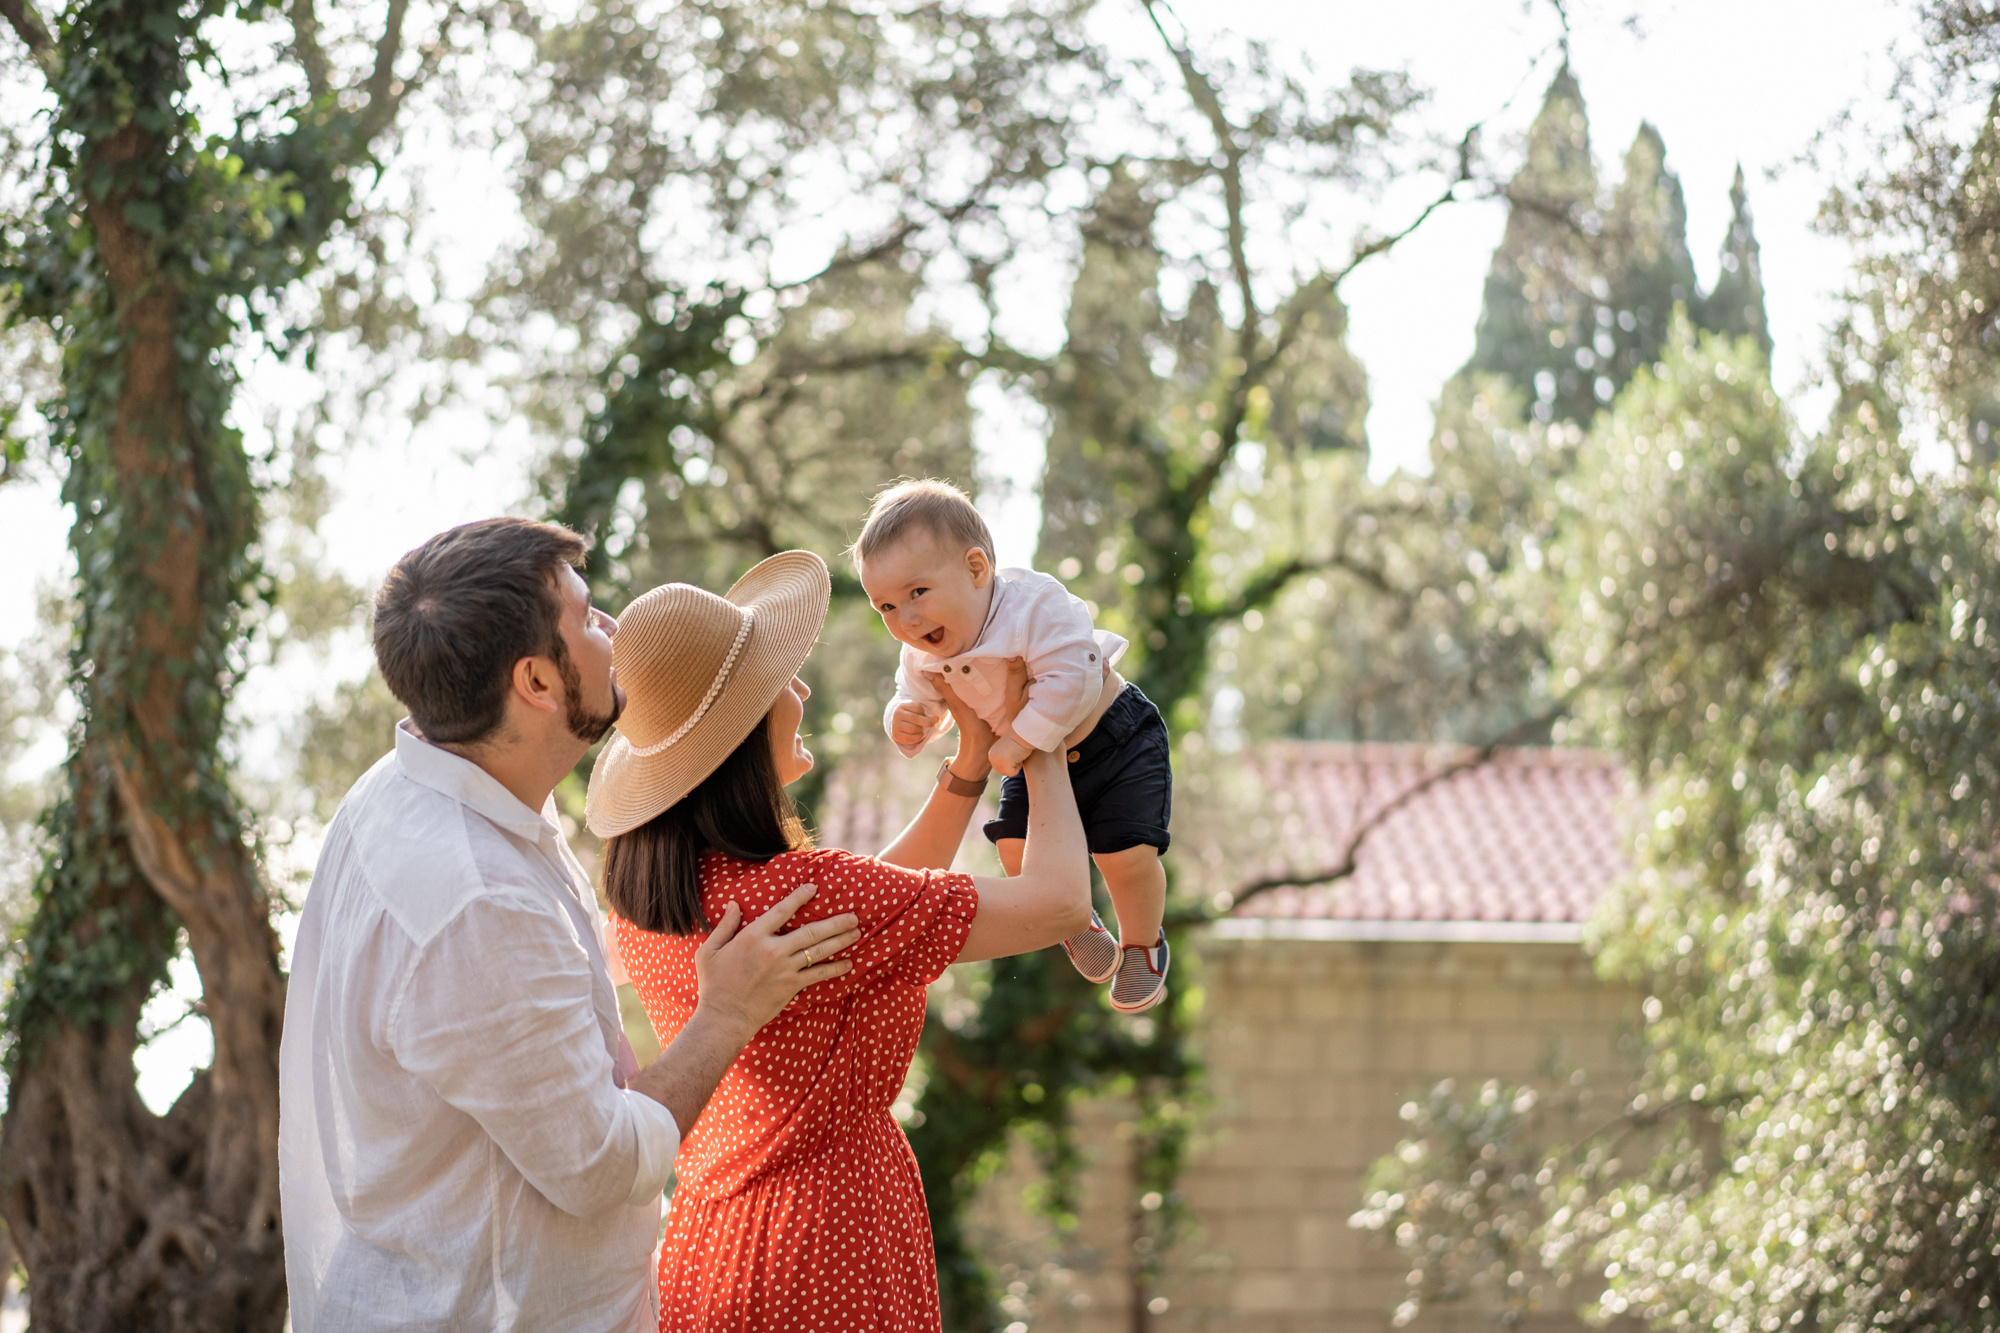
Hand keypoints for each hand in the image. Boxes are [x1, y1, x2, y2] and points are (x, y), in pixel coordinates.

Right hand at [692, 884, 860, 1037]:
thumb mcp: (710, 950)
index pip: (781, 911)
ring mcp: (785, 969)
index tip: (814, 888)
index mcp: (753, 937)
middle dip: (834, 922)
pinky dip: (835, 969)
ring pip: (818, 951)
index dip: (799, 897)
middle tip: (853, 916)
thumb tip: (735, 904)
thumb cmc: (714, 984)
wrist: (724, 1018)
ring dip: (840, 941)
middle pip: (811, 931)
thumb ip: (725, 925)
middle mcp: (773, 951)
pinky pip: (818, 975)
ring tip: (856, 933)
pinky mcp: (791, 986)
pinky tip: (848, 964)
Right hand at [891, 700, 944, 751]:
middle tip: (931, 724)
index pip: (917, 707)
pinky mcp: (896, 735)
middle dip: (927, 722)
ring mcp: (895, 725)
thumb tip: (937, 719)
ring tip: (920, 729)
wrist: (897, 724)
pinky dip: (918, 737)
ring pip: (914, 729)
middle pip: (915, 718)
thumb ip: (928, 716)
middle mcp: (897, 714)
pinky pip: (911, 738)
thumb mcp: (918, 713)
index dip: (923, 712)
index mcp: (902, 705)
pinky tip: (918, 735)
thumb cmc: (911, 716)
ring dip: (921, 730)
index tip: (922, 714)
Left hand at [988, 733, 1033, 777]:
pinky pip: (1013, 773)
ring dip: (1016, 766)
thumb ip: (1002, 756)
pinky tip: (1019, 756)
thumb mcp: (1005, 749)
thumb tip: (1004, 766)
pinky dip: (1019, 766)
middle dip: (1012, 765)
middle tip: (1016, 753)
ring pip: (1008, 772)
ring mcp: (997, 760)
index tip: (1013, 751)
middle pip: (1003, 771)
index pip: (1000, 768)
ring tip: (1017, 754)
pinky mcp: (1005, 763)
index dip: (1010, 762)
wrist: (1023, 734)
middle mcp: (992, 757)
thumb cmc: (1018, 740)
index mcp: (991, 754)